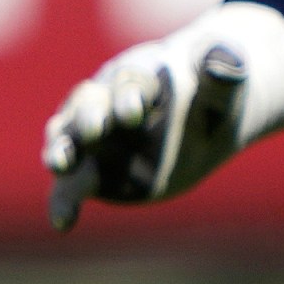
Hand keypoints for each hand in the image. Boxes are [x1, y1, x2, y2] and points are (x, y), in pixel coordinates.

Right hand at [42, 0, 283, 229]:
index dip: (129, 95)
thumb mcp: (223, 89)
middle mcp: (106, 102)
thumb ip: (221, 74)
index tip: (135, 111)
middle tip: (94, 129)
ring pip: (68, 139)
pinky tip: (62, 223)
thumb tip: (224, 60)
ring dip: (62, 149)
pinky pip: (72, 184)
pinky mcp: (93, 170)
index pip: (129, 82)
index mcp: (138, 76)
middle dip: (90, 115)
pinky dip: (64, 201)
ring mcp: (95, 138)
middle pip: (88, 103)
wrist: (202, 120)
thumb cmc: (210, 99)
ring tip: (60, 163)